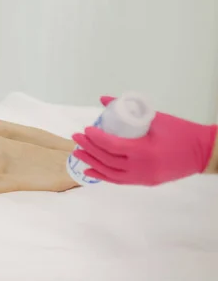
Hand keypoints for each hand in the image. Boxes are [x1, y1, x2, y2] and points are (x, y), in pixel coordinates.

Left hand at [72, 96, 216, 185]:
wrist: (203, 152)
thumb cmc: (180, 132)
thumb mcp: (156, 117)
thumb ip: (129, 108)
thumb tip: (104, 99)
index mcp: (144, 150)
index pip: (112, 146)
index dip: (96, 139)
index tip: (85, 130)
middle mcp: (141, 168)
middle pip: (107, 159)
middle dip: (89, 148)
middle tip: (76, 137)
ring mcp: (143, 178)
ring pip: (110, 173)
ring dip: (92, 162)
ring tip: (77, 153)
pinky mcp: (146, 182)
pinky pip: (119, 181)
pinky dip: (103, 175)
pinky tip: (90, 170)